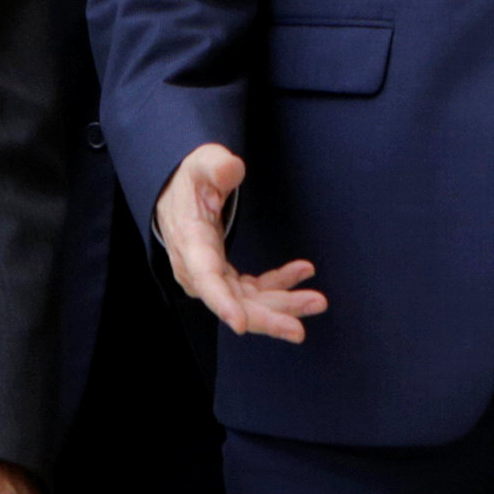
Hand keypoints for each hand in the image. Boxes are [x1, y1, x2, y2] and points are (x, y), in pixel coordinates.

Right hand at [153, 144, 325, 342]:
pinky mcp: (226, 276)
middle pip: (233, 303)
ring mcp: (214, 276)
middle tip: (299, 330)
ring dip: (282, 305)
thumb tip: (231, 169)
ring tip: (316, 300)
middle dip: (267, 317)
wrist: (177, 193)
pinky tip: (302, 272)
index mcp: (191, 243)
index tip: (240, 324)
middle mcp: (199, 269)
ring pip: (248, 303)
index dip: (222, 304)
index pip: (205, 279)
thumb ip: (216, 165)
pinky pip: (254, 290)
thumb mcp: (201, 163)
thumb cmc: (191, 179)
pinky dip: (279, 285)